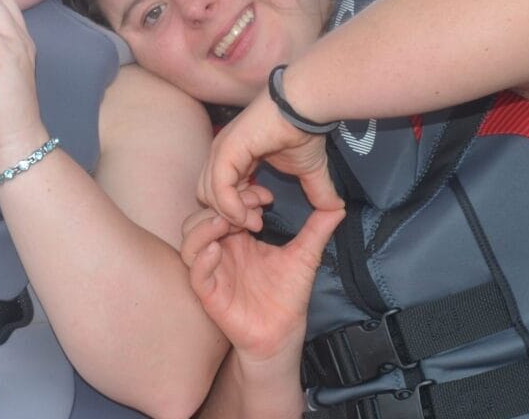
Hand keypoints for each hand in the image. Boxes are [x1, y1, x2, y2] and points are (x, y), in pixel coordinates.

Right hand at [182, 194, 344, 364]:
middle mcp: (221, 250)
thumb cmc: (287, 295)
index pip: (226, 206)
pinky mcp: (210, 294)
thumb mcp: (304, 256)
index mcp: (238, 238)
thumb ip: (317, 230)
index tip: (264, 196)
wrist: (283, 333)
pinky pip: (195, 273)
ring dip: (203, 227)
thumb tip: (338, 206)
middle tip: (249, 210)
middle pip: (200, 217)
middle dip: (221, 206)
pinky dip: (201, 259)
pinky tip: (217, 250)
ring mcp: (213, 271)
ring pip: (189, 241)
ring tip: (225, 223)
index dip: (240, 195)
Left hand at [200, 90, 342, 226]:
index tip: (261, 217)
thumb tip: (337, 209)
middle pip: (209, 196)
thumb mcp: (309, 170)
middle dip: (232, 216)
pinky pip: (219, 189)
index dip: (236, 210)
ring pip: (210, 195)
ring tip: (258, 218)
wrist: (304, 107)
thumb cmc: (303, 131)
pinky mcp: (225, 151)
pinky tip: (250, 216)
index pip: (218, 191)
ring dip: (234, 216)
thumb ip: (316, 191)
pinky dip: (232, 209)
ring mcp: (220, 151)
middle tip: (258, 221)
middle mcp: (220, 154)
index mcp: (233, 156)